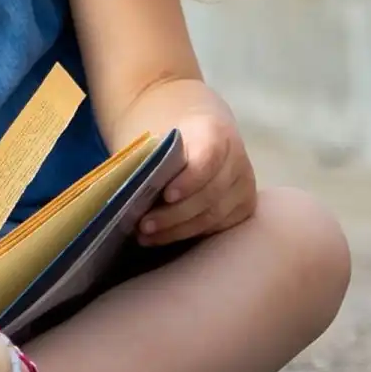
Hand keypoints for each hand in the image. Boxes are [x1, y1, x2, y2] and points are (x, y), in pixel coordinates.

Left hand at [136, 109, 257, 246]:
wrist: (201, 135)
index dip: (189, 180)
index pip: (208, 159)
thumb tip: (127, 188)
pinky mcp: (243, 207)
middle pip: (210, 195)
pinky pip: (219, 227)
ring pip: (214, 216)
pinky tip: (164, 237)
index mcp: (215, 134)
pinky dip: (189, 233)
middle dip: (175, 215)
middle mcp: (237, 161)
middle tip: (143, 226)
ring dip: (178, 230)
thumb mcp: (158, 137)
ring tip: (146, 236)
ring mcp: (243, 186)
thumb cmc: (171, 138)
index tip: (165, 196)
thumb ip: (148, 159)